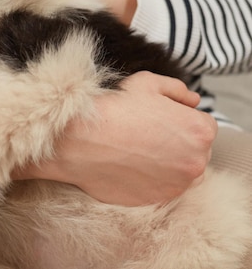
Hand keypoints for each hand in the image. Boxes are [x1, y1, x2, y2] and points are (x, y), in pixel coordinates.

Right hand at [13, 71, 216, 205]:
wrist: (80, 139)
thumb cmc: (113, 108)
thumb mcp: (147, 82)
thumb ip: (177, 89)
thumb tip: (192, 101)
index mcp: (199, 131)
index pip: (202, 125)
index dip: (178, 119)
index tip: (156, 118)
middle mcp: (195, 162)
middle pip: (194, 151)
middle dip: (176, 142)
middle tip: (144, 134)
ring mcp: (176, 185)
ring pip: (178, 172)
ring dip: (164, 163)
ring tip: (135, 150)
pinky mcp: (155, 200)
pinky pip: (159, 188)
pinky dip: (149, 178)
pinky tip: (128, 164)